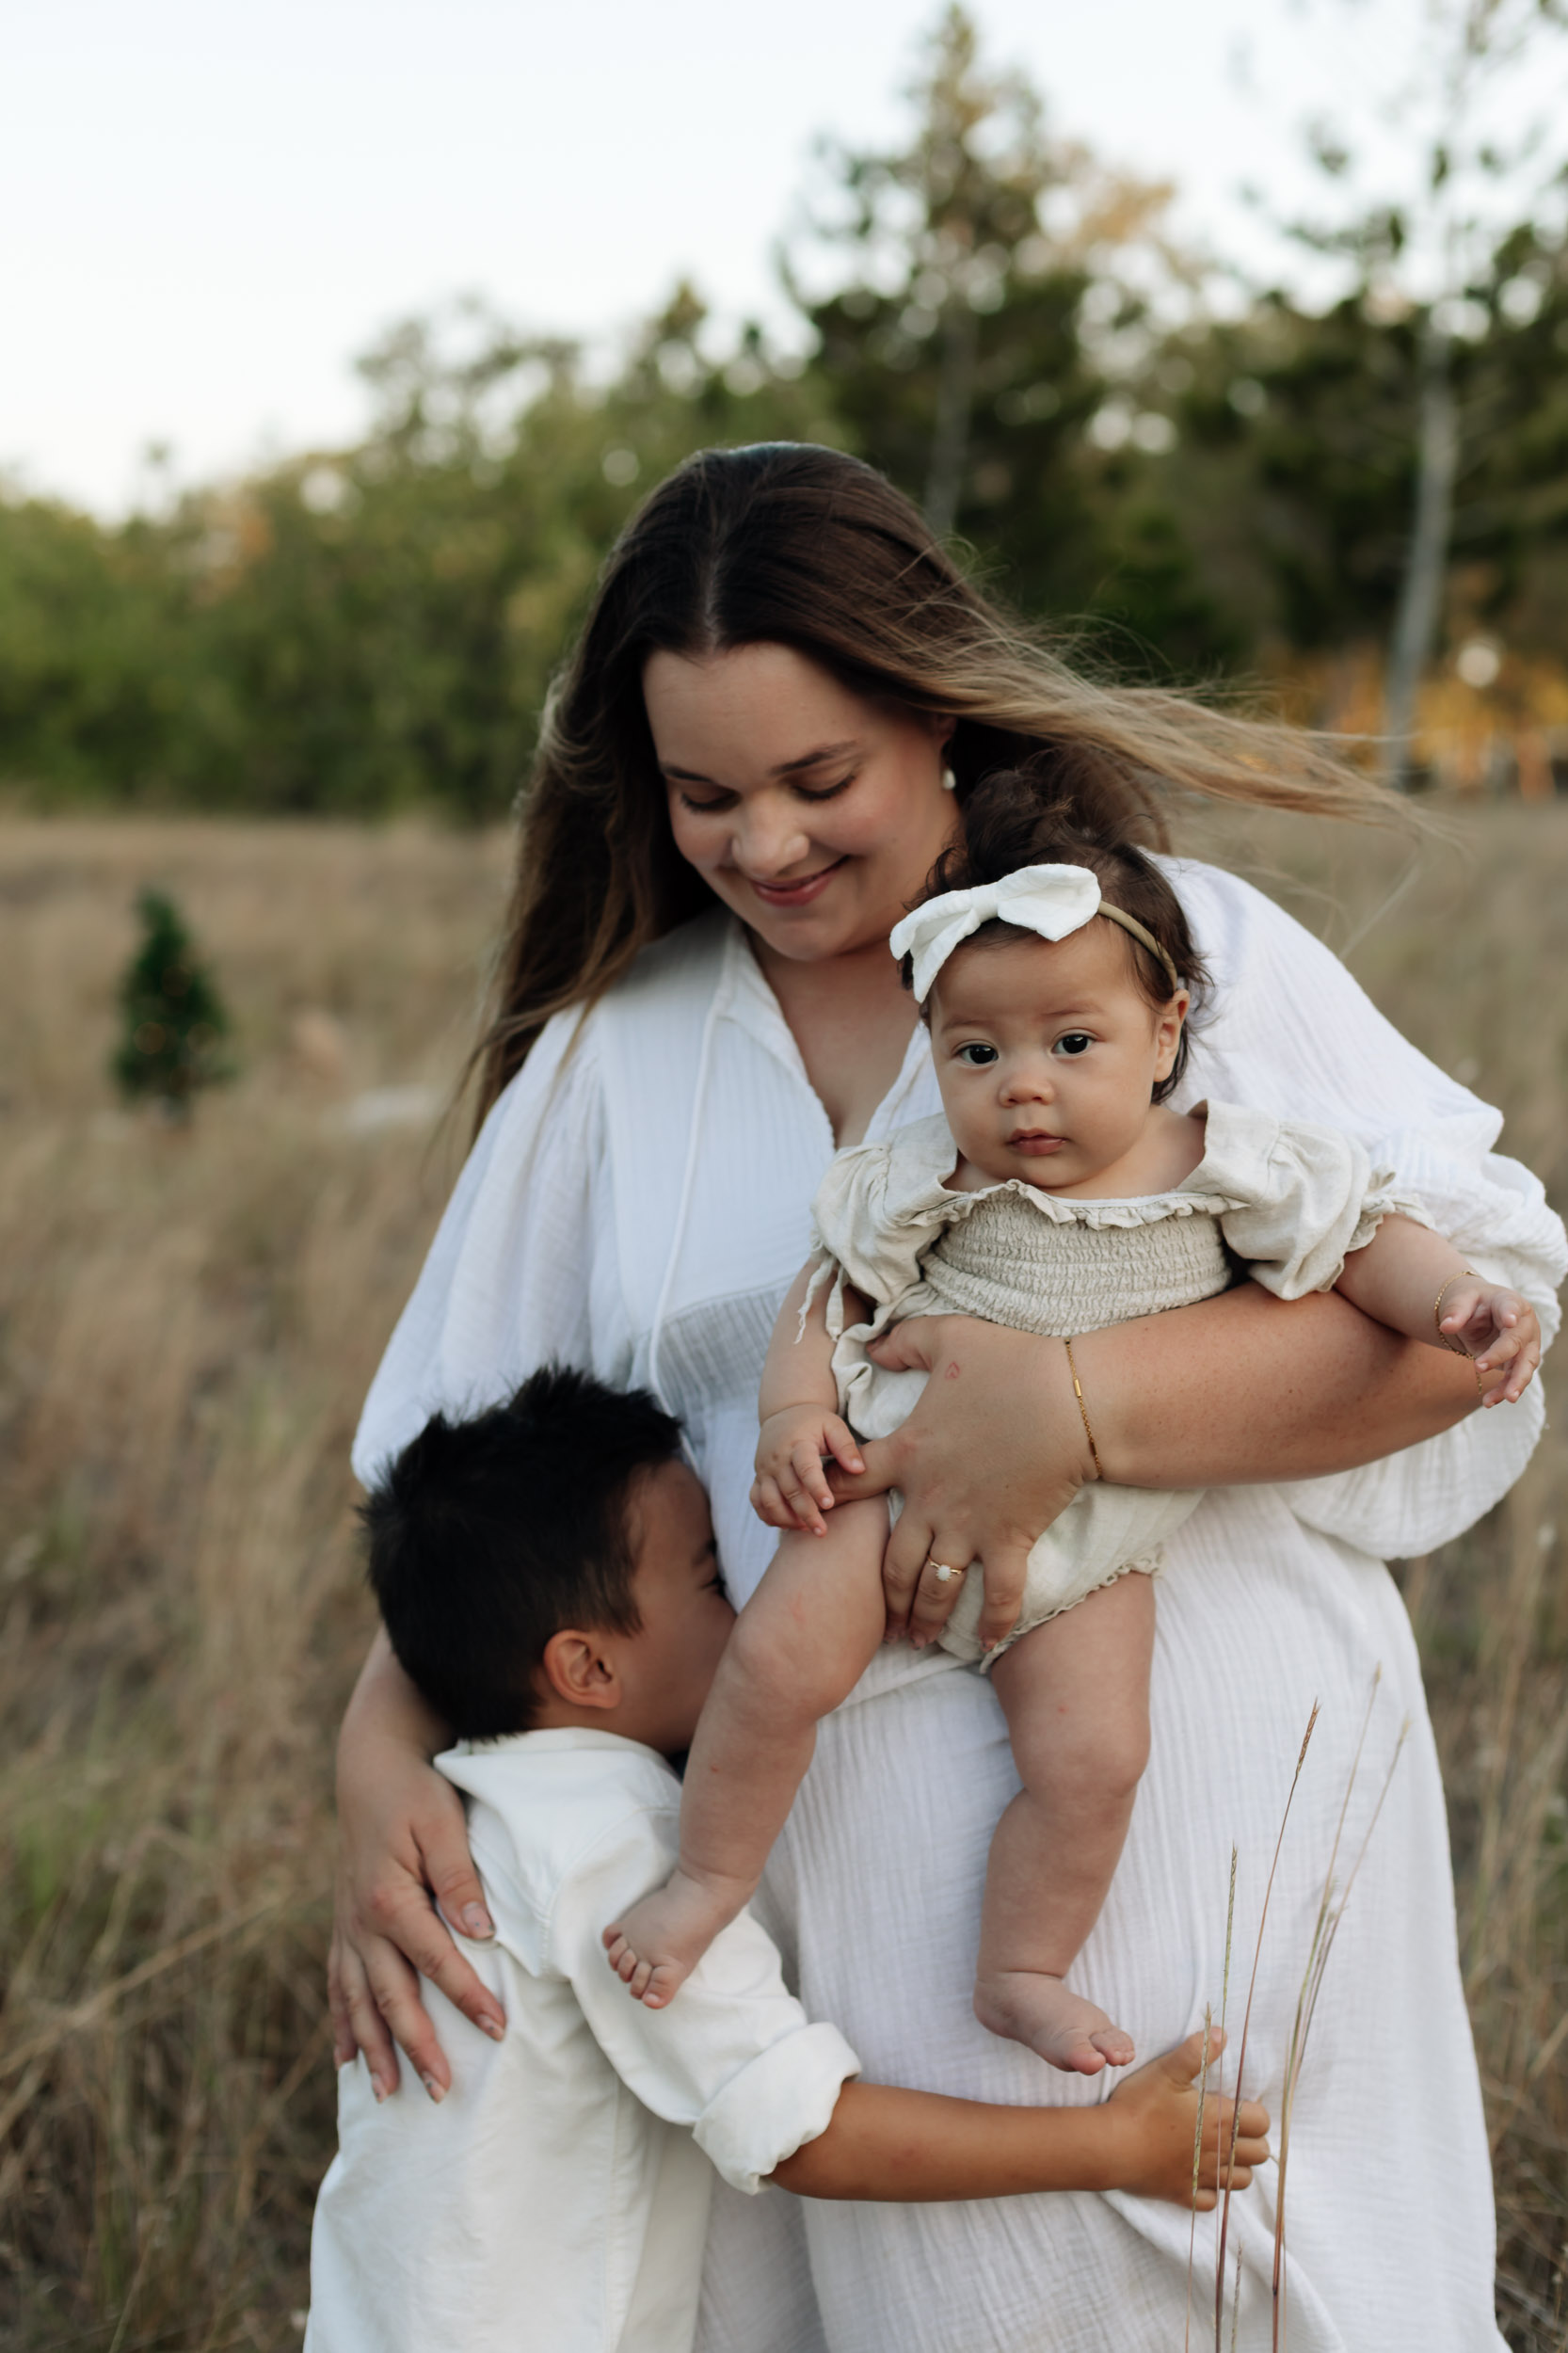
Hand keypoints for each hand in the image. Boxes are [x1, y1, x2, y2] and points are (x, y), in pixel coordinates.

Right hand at [329, 1724, 505, 2100]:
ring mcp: (347, 1926)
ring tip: (389, 2094)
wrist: (369, 1768)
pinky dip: (341, 2023)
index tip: (498, 2029)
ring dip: (373, 2049)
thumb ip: (460, 1877)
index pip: (436, 1961)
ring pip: (357, 2001)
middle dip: (416, 2047)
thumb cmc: (414, 1792)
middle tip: (440, 2092)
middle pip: (390, 1997)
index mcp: (389, 1898)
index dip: (467, 1998)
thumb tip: (480, 1930)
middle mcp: (361, 1921)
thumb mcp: (443, 1823)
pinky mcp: (343, 1924)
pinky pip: (338, 1983)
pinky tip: (345, 2058)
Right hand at [752, 1406, 864, 1535]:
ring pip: (769, 1501)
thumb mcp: (833, 1426)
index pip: (805, 1468)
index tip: (830, 1505)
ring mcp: (765, 1469)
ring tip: (808, 1529)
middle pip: (789, 1490)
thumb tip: (859, 1470)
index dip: (817, 1487)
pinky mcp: (758, 1477)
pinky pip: (757, 1502)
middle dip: (806, 1513)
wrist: (783, 1413)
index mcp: (798, 1444)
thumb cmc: (815, 1422)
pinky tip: (790, 1525)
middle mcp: (777, 1458)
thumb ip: (847, 1447)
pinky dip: (770, 1517)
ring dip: (786, 1519)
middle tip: (823, 1531)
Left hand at [823, 1317, 1090, 1647]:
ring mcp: (969, 1526)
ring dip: (921, 1616)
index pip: (851, 1486)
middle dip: (882, 1595)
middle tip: (879, 1618)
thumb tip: (871, 1345)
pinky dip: (991, 1624)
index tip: (814, 1522)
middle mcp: (930, 1500)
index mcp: (907, 1454)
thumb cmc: (1012, 1363)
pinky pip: (997, 1595)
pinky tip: (985, 1644)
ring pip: (932, 1586)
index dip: (828, 1502)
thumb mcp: (945, 1335)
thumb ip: (902, 1341)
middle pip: (890, 1561)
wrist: (1074, 1400)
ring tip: (915, 1639)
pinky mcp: (1010, 1540)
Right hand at [1105, 2027, 1270, 2208]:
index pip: (1262, 2121)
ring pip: (1242, 2181)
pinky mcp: (1184, 2195)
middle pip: (1260, 2154)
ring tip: (1220, 2151)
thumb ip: (1197, 2052)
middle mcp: (1219, 2152)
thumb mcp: (1167, 2069)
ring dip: (1238, 2167)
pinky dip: (1211, 2191)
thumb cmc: (1141, 2104)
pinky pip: (1212, 2202)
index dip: (1254, 2112)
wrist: (1113, 2145)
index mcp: (1220, 2119)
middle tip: (1229, 2127)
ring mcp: (1203, 2177)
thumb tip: (1224, 2035)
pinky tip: (1200, 2176)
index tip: (1236, 2105)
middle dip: (1252, 2140)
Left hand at [1438, 1279, 1540, 1405]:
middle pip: (1518, 1341)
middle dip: (1501, 1355)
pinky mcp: (1519, 1363)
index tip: (1510, 1320)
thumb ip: (1455, 1311)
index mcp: (1510, 1302)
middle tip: (1479, 1367)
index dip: (1511, 1313)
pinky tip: (1489, 1401)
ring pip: (1525, 1365)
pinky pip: (1514, 1378)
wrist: (1480, 1314)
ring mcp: (1525, 1345)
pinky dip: (1503, 1391)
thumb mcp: (1462, 1300)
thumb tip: (1446, 1326)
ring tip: (1506, 1398)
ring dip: (1515, 1382)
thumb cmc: (1473, 1303)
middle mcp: (1524, 1325)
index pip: (1511, 1306)